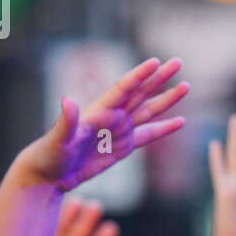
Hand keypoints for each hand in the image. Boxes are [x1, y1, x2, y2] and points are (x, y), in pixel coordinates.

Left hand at [21, 58, 188, 191]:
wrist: (50, 174)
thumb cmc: (49, 154)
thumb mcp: (57, 139)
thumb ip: (65, 121)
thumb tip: (67, 100)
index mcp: (98, 111)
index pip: (123, 88)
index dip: (139, 75)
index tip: (155, 62)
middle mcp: (112, 117)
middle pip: (140, 93)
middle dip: (159, 78)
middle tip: (177, 61)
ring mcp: (119, 130)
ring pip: (148, 111)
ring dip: (166, 99)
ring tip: (186, 85)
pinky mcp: (123, 147)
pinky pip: (148, 135)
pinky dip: (164, 129)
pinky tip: (180, 122)